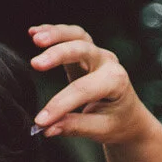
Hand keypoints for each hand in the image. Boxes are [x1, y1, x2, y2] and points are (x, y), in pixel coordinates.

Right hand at [27, 25, 151, 144]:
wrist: (129, 115)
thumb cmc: (117, 123)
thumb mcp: (101, 129)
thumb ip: (74, 127)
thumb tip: (46, 128)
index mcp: (116, 82)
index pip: (82, 90)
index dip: (59, 105)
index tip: (39, 121)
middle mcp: (108, 63)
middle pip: (82, 50)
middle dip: (58, 54)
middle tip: (35, 64)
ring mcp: (98, 55)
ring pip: (77, 35)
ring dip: (56, 34)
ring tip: (35, 37)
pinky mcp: (86, 53)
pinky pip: (71, 36)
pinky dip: (53, 32)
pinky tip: (33, 32)